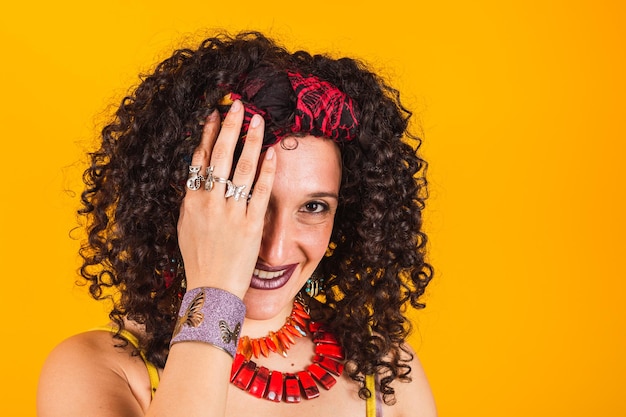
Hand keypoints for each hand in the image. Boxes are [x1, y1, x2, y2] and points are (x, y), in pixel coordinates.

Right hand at [177, 100, 275, 298]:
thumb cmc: (199, 260)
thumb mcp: (186, 227)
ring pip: (241, 168)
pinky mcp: (252, 225)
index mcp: (192, 202)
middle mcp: (210, 203)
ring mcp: (231, 213)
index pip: (200, 160)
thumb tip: (198, 178)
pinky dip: (266, 170)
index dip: (208, 135)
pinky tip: (272, 152)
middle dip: (230, 127)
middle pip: (221, 156)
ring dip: (250, 140)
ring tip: (258, 120)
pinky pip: (260, 192)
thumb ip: (193, 201)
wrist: (212, 290)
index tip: (215, 115)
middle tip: (238, 105)